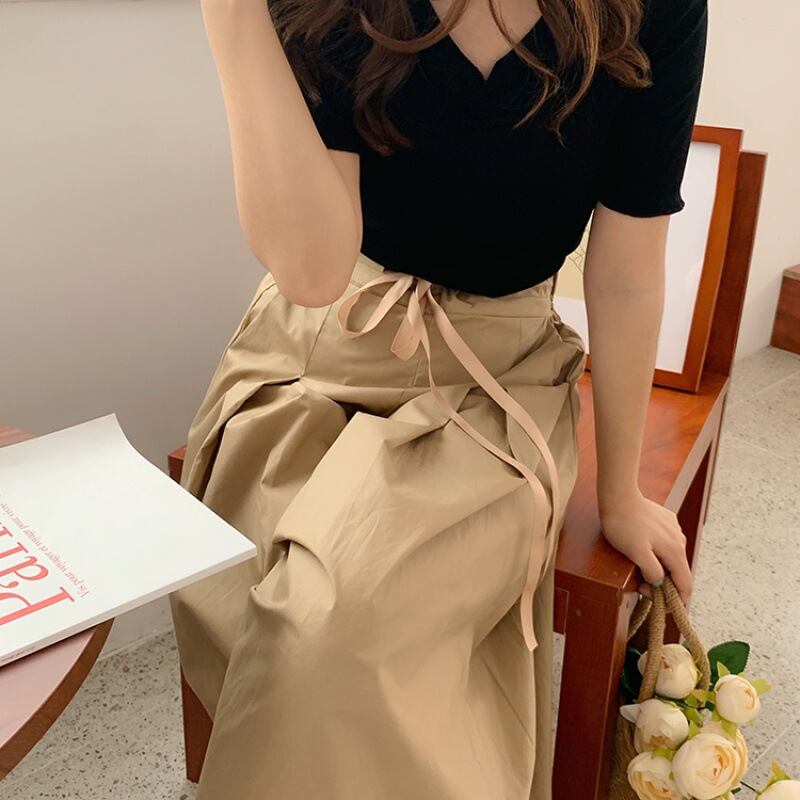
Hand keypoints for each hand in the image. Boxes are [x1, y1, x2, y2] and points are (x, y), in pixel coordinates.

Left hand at [599, 488, 692, 604]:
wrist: (618, 496)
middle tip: (642, 588)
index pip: (685, 585)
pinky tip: (644, 552)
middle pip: (679, 572)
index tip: (662, 607)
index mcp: (675, 551)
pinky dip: (659, 554)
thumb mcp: (636, 554)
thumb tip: (660, 584)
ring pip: (672, 557)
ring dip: (661, 569)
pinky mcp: (666, 521)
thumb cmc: (623, 525)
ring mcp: (674, 529)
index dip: (676, 601)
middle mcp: (679, 540)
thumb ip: (652, 572)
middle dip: (664, 585)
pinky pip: (666, 544)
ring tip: (641, 572)